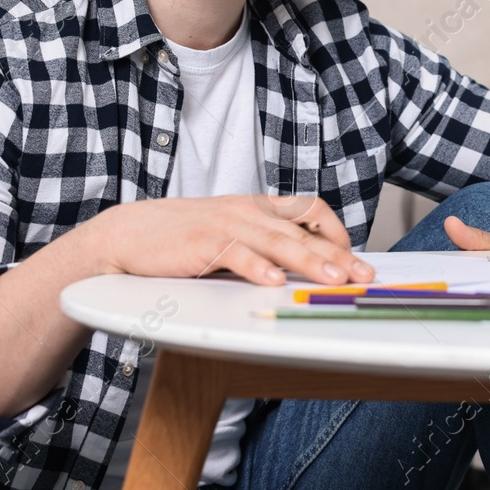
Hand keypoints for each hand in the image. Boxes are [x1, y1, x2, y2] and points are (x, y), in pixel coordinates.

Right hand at [93, 193, 373, 286]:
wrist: (128, 234)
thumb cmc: (182, 238)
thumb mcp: (229, 232)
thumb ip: (262, 243)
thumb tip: (303, 267)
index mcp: (256, 207)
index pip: (308, 210)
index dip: (335, 231)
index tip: (354, 254)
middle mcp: (246, 212)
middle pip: (301, 232)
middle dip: (337, 254)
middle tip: (362, 275)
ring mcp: (225, 226)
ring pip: (277, 243)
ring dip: (308, 262)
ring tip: (332, 279)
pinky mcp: (202, 244)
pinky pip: (236, 255)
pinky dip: (258, 268)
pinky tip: (274, 282)